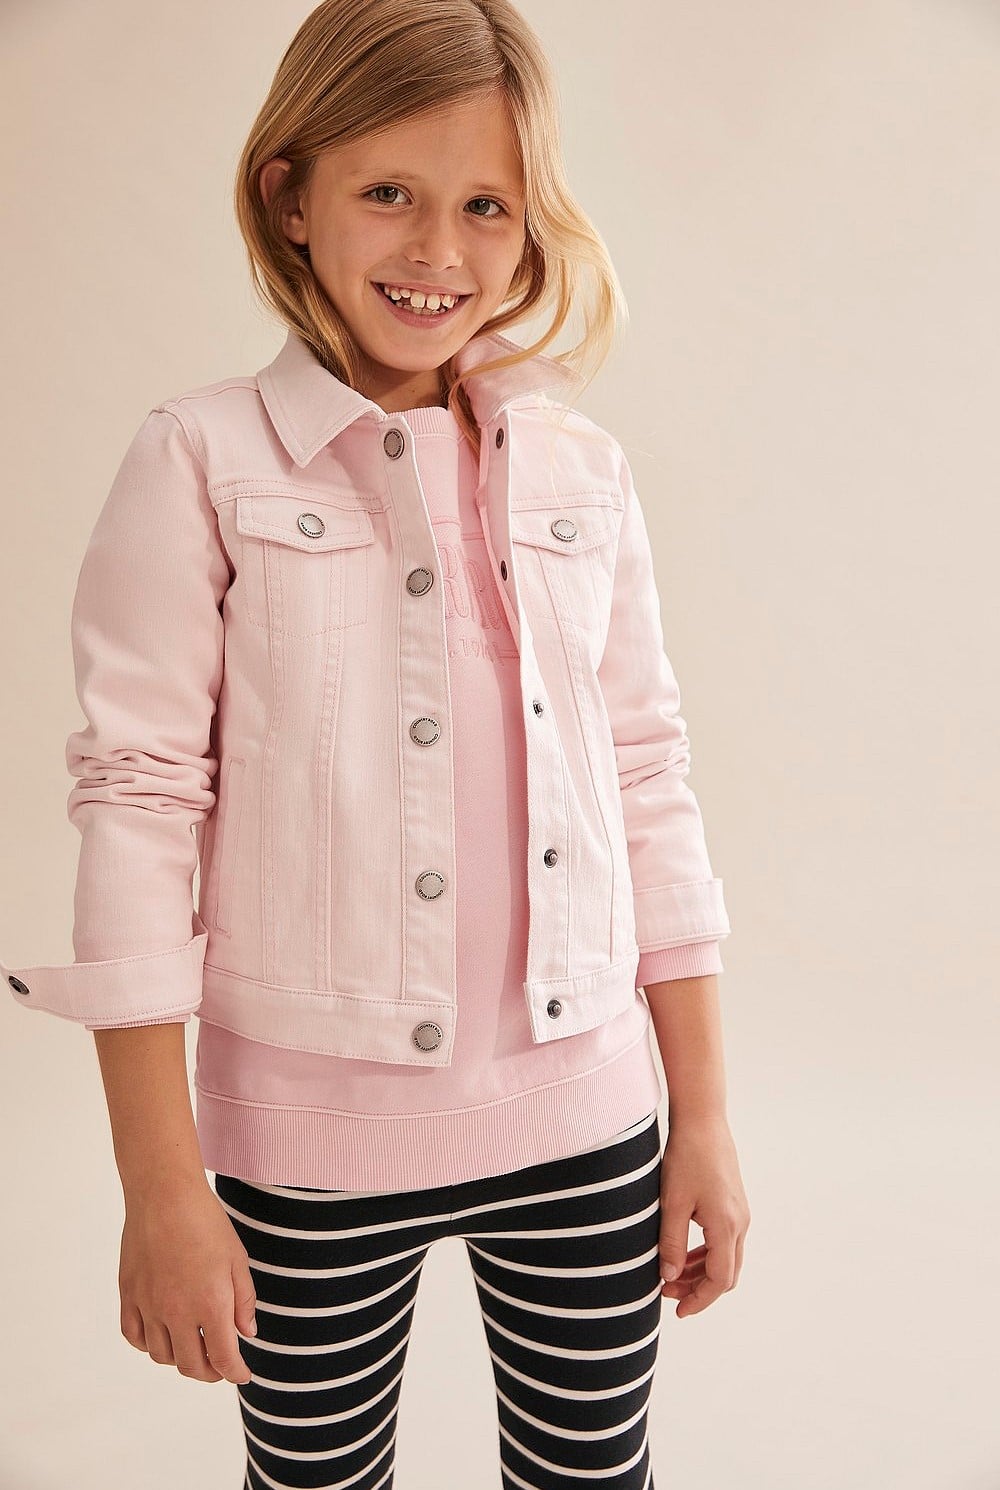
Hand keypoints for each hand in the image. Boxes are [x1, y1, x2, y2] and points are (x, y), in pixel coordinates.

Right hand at [118, 1178, 257, 1383]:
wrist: (165, 1195)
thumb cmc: (206, 1222)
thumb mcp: (237, 1259)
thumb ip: (244, 1301)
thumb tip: (245, 1334)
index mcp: (211, 1304)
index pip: (223, 1359)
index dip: (235, 1373)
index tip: (241, 1375)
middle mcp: (177, 1312)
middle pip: (191, 1365)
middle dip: (210, 1372)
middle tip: (220, 1365)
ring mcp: (149, 1306)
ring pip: (162, 1356)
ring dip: (181, 1359)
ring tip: (193, 1346)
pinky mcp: (128, 1295)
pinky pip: (135, 1336)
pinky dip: (149, 1345)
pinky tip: (162, 1335)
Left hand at [657, 1115, 749, 1317]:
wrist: (703, 1120)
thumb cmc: (686, 1157)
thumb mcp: (672, 1203)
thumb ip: (672, 1243)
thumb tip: (669, 1279)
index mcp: (726, 1226)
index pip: (719, 1280)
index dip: (699, 1300)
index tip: (677, 1311)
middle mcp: (740, 1223)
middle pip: (726, 1274)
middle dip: (698, 1289)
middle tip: (667, 1293)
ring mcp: (739, 1213)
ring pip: (726, 1258)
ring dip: (701, 1272)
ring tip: (670, 1275)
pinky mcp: (733, 1203)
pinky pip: (724, 1241)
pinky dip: (706, 1254)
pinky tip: (683, 1253)